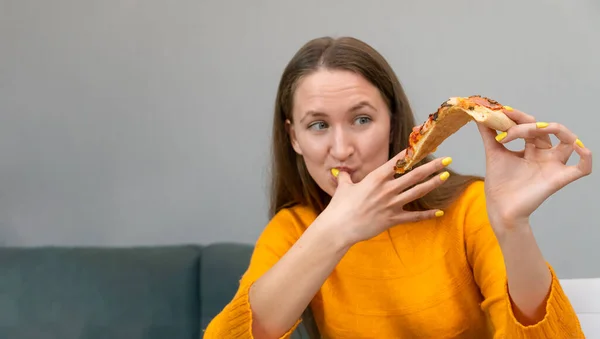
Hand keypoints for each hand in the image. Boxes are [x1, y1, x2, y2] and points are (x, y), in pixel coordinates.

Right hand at [323, 151, 451, 246]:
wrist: (340, 227)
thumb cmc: (340, 206)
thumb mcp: (343, 187)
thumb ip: (346, 177)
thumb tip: (341, 172)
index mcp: (375, 178)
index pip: (397, 162)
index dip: (411, 154)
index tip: (422, 147)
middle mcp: (387, 189)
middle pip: (414, 175)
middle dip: (431, 166)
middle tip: (445, 159)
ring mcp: (391, 204)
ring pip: (417, 191)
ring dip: (433, 183)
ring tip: (446, 176)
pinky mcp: (393, 219)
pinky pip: (413, 216)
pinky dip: (427, 215)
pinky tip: (439, 212)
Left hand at [476, 107, 591, 229]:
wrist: (499, 206)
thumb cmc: (499, 183)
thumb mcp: (493, 152)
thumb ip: (489, 133)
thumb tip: (480, 114)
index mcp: (531, 148)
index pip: (531, 125)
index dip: (518, 117)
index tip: (501, 113)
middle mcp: (545, 155)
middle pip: (545, 131)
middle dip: (525, 126)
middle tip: (506, 132)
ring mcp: (553, 166)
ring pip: (569, 141)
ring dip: (556, 129)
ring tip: (534, 129)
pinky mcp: (559, 179)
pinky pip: (583, 168)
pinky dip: (586, 157)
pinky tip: (579, 147)